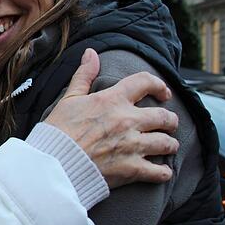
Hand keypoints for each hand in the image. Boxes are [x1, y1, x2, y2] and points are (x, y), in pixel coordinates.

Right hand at [46, 48, 179, 188]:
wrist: (54, 162)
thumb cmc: (58, 130)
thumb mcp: (69, 98)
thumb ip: (84, 75)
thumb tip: (91, 53)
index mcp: (112, 100)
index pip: (145, 82)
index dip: (159, 85)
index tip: (164, 93)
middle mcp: (127, 120)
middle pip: (165, 116)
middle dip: (170, 120)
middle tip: (168, 123)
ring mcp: (132, 145)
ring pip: (167, 143)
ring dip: (170, 144)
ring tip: (167, 146)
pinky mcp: (131, 169)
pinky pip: (160, 172)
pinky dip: (163, 172)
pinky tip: (162, 171)